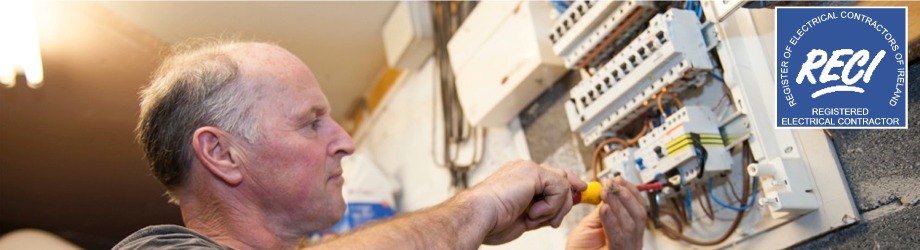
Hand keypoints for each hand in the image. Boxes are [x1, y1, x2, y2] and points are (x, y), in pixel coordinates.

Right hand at [467, 160, 585, 244]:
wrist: (479, 216)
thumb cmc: (493, 220)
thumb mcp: (527, 217)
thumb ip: (546, 209)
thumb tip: (566, 205)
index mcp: (520, 179)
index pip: (552, 177)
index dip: (567, 187)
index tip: (578, 194)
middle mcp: (525, 170)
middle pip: (561, 176)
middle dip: (565, 200)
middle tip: (553, 220)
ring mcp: (529, 169)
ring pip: (562, 184)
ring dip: (554, 208)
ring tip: (533, 218)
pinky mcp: (533, 172)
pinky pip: (559, 187)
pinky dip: (550, 205)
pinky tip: (532, 212)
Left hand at [566, 177, 646, 249]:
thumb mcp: (592, 224)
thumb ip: (603, 210)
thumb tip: (609, 191)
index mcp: (630, 232)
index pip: (638, 207)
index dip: (630, 191)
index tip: (617, 178)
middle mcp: (633, 241)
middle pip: (640, 213)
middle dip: (625, 195)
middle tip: (610, 184)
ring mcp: (628, 249)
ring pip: (632, 223)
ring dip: (618, 203)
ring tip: (606, 192)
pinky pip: (619, 237)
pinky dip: (612, 221)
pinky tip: (604, 209)